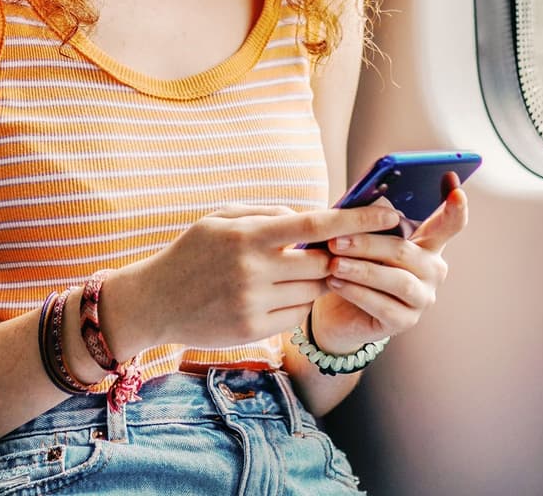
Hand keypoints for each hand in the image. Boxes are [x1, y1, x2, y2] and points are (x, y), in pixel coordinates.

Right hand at [103, 201, 404, 355]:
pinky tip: (270, 297)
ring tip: (285, 275)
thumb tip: (310, 215)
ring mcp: (253, 302)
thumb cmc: (190, 253)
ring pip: (312, 291)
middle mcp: (253, 269)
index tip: (389, 215)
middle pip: (322, 262)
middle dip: (332, 257)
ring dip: (311, 282)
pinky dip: (294, 304)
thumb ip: (265, 212)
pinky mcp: (252, 330)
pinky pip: (295, 316)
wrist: (153, 301)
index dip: (357, 218)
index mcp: (247, 234)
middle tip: (327, 252)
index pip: (315, 225)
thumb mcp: (219, 219)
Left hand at [310, 173, 469, 353]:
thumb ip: (367, 221)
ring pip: (397, 280)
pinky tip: (335, 283)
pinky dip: (357, 292)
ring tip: (332, 263)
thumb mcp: (358, 237)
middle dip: (368, 244)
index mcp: (426, 243)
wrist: (335, 309)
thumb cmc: (351, 263)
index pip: (449, 224)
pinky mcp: (405, 321)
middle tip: (336, 240)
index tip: (456, 190)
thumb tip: (361, 203)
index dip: (455, 209)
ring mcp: (422, 298)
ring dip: (361, 270)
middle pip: (405, 252)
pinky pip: (383, 306)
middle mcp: (432, 270)